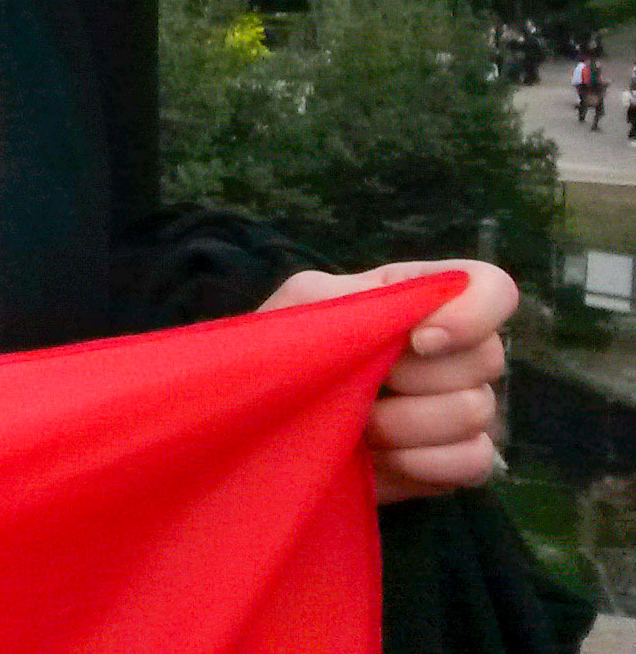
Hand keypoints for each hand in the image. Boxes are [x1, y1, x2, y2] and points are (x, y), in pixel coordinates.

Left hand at [260, 260, 516, 503]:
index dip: (470, 315)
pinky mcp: (456, 457)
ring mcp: (461, 405)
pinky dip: (423, 464)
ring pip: (477, 412)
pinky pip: (475, 461)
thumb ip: (363, 300)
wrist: (261, 423)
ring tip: (355, 425)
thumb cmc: (277, 351)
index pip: (490, 286)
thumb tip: (424, 329)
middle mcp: (452, 349)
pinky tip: (379, 460)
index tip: (417, 341)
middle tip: (358, 389)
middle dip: (414, 380)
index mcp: (417, 297)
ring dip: (404, 425)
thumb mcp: (303, 307)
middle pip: (488, 358)